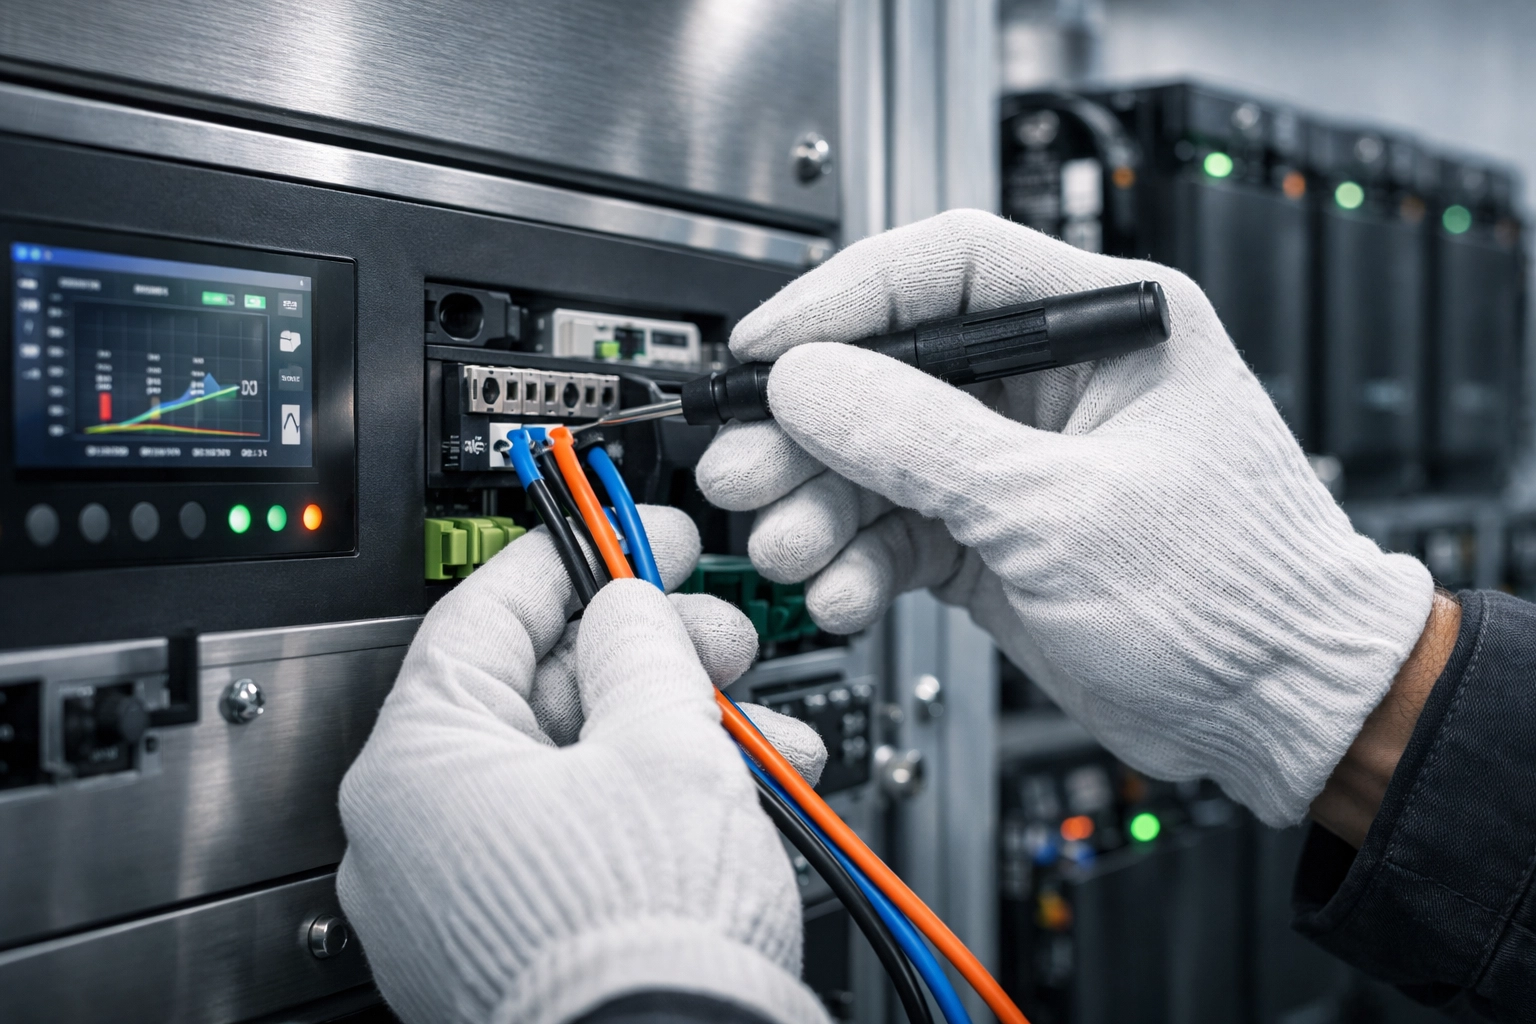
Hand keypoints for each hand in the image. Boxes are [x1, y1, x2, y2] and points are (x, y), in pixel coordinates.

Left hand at [338, 505, 830, 1023]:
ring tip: (768, 736)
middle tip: (722, 636)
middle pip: (542, 694)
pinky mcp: (515, 942)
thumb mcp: (663, 740)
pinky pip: (582, 839)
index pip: (485, 613)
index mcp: (420, 764)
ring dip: (679, 736)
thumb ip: (640, 644)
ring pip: (577, 770)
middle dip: (653, 657)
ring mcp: (462, 897)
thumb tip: (626, 606)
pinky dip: (658, 808)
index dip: (574, 555)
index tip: (628, 527)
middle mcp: (418, 833)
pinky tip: (743, 796)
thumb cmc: (645, 937)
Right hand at [696, 209, 1433, 825]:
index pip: (945, 268)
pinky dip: (857, 560)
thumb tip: (809, 382)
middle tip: (746, 471)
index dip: (841, 299)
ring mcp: (1014, 460)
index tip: (765, 351)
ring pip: (879, 454)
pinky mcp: (990, 531)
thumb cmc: (1237, 597)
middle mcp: (1051, 381)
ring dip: (821, 503)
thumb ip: (922, 441)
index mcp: (1103, 323)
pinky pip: (896, 526)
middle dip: (810, 427)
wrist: (1279, 713)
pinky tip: (841, 591)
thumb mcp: (1061, 510)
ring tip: (791, 548)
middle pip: (891, 369)